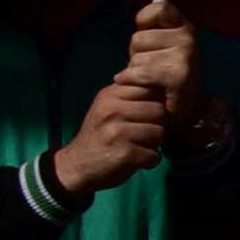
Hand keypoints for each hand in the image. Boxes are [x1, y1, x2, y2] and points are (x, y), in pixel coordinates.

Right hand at [46, 3, 203, 195]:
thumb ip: (134, 93)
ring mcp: (117, 126)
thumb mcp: (112, 107)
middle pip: (160, 109)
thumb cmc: (100, 138)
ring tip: (133, 149)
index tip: (160, 108)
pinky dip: (147, 162)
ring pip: (159, 131)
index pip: (151, 87)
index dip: (158, 102)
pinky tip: (132, 162)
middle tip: (139, 136)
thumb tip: (164, 71)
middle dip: (156, 126)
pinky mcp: (122, 149)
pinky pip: (152, 153)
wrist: (75, 167)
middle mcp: (113, 104)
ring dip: (152, 145)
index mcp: (114, 92)